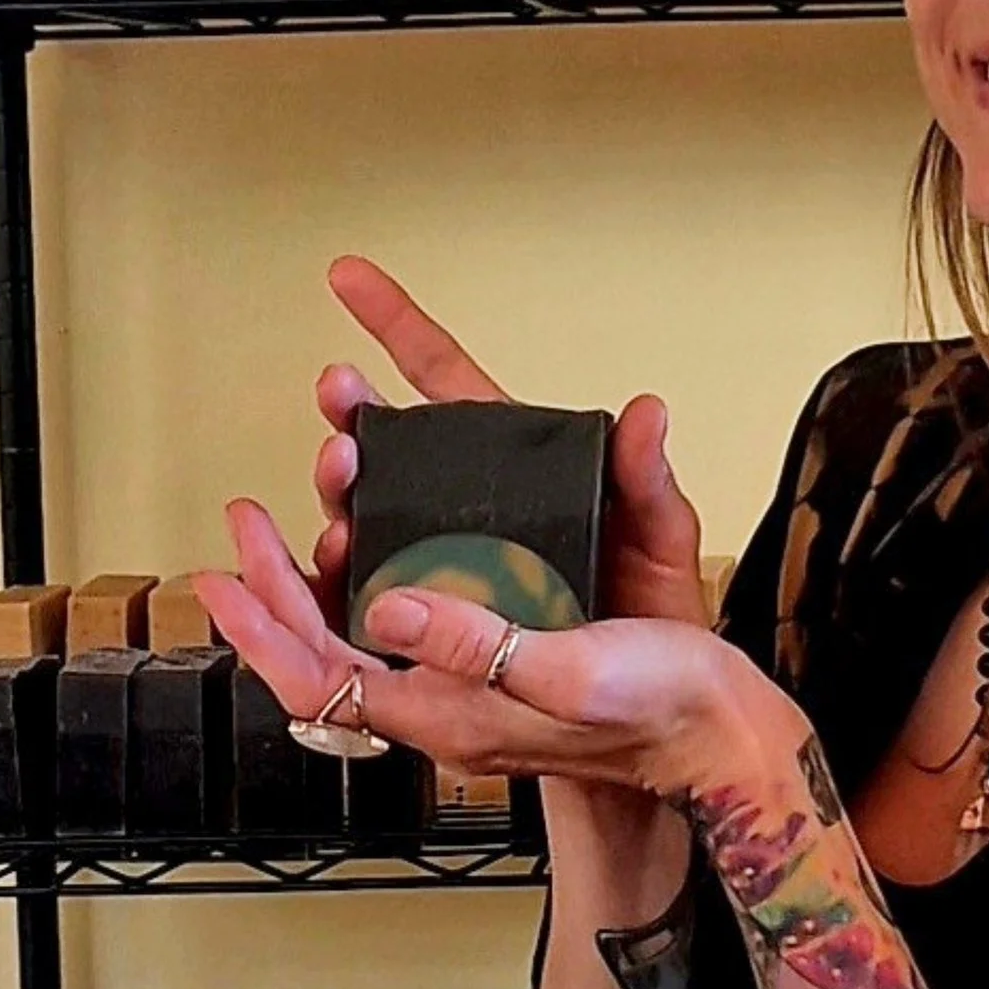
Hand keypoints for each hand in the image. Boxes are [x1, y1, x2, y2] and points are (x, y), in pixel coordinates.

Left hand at [197, 503, 801, 807]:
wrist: (718, 731)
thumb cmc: (655, 710)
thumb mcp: (565, 673)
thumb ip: (477, 643)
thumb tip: (391, 602)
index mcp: (447, 711)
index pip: (319, 677)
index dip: (262, 627)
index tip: (226, 568)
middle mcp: (447, 690)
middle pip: (327, 645)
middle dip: (280, 577)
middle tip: (253, 514)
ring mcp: (472, 666)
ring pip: (368, 618)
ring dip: (332, 556)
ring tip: (321, 488)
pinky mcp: (506, 639)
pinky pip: (416, 605)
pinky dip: (386, 558)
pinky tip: (382, 521)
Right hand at [308, 253, 708, 627]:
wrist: (662, 707)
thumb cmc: (659, 616)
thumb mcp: (661, 535)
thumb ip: (647, 476)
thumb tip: (645, 416)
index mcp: (519, 474)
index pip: (447, 382)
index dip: (398, 328)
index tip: (352, 281)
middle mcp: (473, 513)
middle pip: (391, 451)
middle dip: (351, 422)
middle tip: (337, 402)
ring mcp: (449, 568)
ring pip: (371, 520)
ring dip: (340, 497)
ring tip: (338, 483)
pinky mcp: (438, 626)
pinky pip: (371, 597)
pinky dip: (337, 582)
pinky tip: (326, 568)